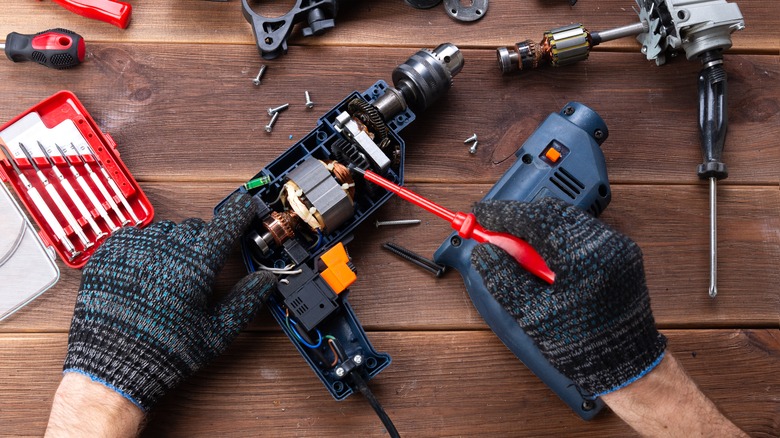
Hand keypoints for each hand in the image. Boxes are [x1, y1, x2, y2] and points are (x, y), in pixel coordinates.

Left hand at [62, 193, 275, 410]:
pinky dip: (144, 246)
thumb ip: (245, 301)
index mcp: (197, 265)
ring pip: (165, 230)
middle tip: (200, 266)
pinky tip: (145, 270)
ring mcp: (136, 248)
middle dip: (204, 241)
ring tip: (169, 273)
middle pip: (196, 227)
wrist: (113, 365)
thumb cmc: (165, 352)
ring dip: (173, 243)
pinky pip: (135, 235)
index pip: (226, 224)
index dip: (240, 213)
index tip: (245, 207)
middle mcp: (167, 249)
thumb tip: (265, 280)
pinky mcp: (109, 253)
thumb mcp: (216, 333)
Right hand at [470, 197, 665, 395]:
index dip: (502, 214)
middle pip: (552, 212)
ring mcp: (617, 246)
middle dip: (519, 218)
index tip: (480, 215)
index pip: (534, 218)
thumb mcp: (532, 315)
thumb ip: (503, 278)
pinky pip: (582, 232)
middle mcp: (605, 244)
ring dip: (538, 228)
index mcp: (582, 258)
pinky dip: (557, 237)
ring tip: (518, 253)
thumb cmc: (582, 347)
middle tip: (494, 233)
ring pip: (567, 219)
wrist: (627, 366)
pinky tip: (544, 259)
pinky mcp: (621, 253)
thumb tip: (484, 251)